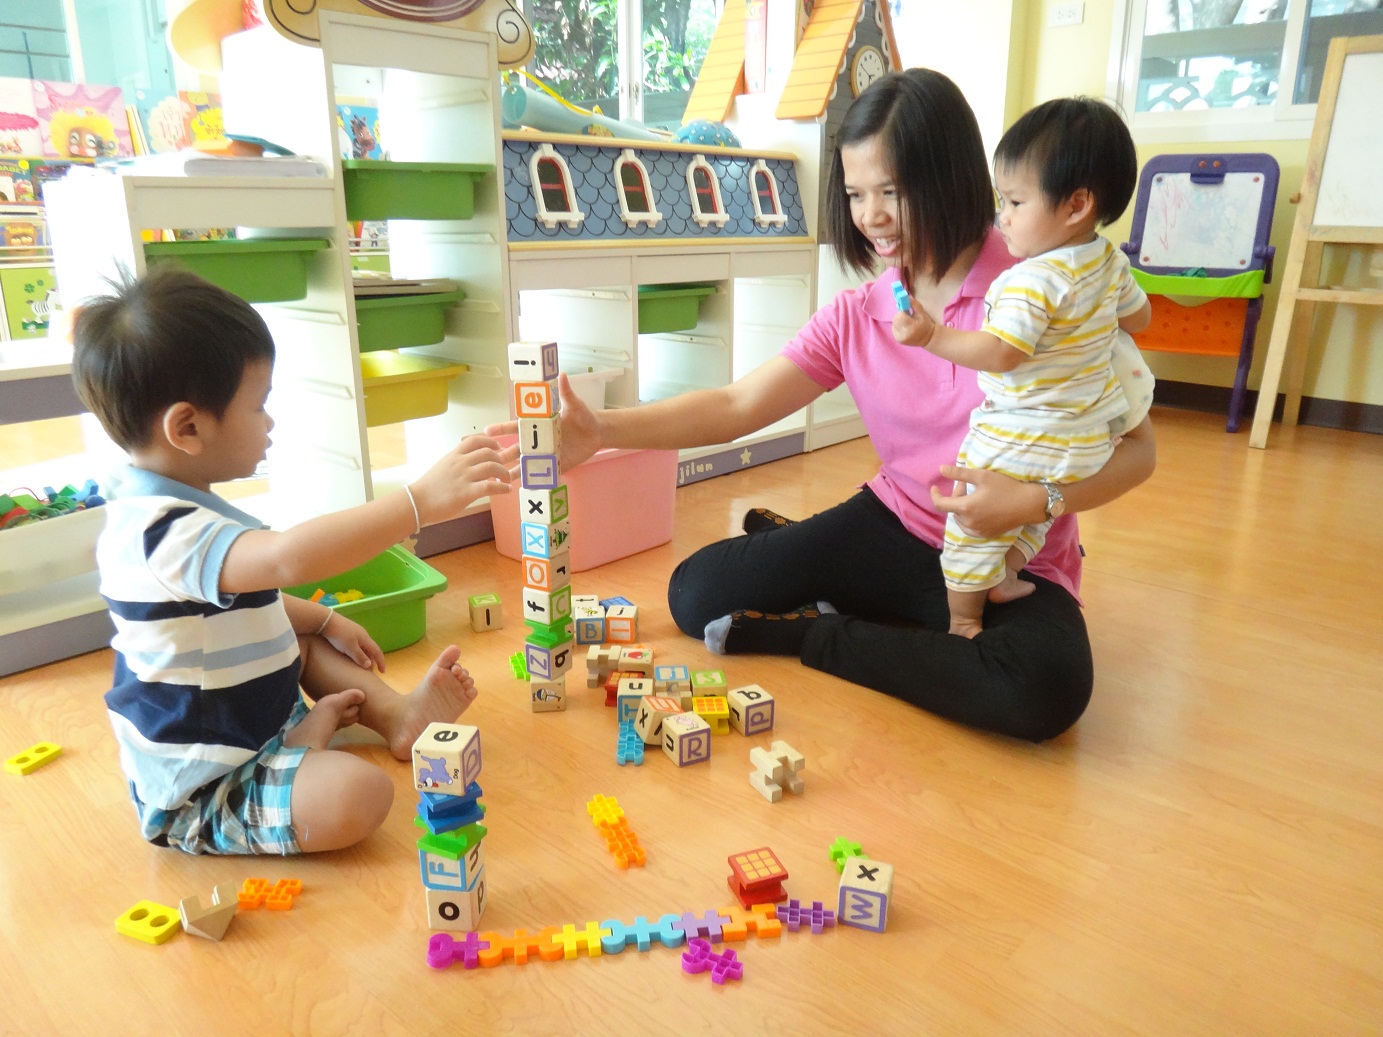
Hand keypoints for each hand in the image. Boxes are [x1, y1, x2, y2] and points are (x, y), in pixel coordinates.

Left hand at [322, 613, 385, 671]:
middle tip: (370, 670)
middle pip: (371, 649)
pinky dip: (358, 651)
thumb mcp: (350, 648)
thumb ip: (360, 657)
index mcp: (365, 638)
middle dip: (372, 660)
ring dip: (365, 655)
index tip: (383, 672)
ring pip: (364, 646)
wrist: (327, 621)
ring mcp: (355, 631)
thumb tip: (370, 665)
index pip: (377, 651)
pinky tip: (352, 653)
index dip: (381, 662)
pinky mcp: (348, 631)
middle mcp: (363, 634)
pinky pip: (357, 643)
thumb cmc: (339, 636)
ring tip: (361, 664)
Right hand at [411, 433, 514, 524]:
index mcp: (455, 455)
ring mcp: (464, 476)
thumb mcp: (444, 466)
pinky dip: (502, 487)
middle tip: (504, 468)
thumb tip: (472, 462)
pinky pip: (490, 486)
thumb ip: (458, 462)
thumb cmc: (430, 486)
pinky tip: (506, 489)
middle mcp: (461, 462)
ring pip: (492, 466)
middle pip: (488, 452)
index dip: (490, 441)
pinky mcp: (467, 492)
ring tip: (506, 479)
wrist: (418, 501)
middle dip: (500, 459)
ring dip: (504, 473)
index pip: (475, 440)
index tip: (498, 447)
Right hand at [484, 372, 603, 473]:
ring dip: (513, 471)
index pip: (516, 427)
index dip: (501, 428)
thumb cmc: (584, 415)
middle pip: (517, 448)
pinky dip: (534, 480)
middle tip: (488, 460)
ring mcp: (546, 454)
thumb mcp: (574, 405)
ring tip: (499, 479)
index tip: (487, 431)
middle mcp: (539, 441)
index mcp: (538, 425)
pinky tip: (523, 488)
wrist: (598, 432)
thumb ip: (566, 393)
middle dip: (502, 454)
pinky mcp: (556, 465)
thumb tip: (562, 374)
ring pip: (526, 464)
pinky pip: (543, 474)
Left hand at [892, 298, 936, 348]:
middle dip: (900, 315)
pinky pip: (894, 328)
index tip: (907, 308)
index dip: (902, 310)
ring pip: (894, 323)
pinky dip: (898, 325)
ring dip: (899, 320)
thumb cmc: (925, 324)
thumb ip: (914, 304)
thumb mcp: (922, 313)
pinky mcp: (898, 340)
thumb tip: (905, 297)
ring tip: (907, 321)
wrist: (927, 338)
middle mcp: (904, 334)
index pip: (900, 316)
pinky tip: (905, 326)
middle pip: (896, 320)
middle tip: (907, 314)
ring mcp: (900, 338)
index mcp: (911, 327)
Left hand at [931, 464, 1045, 538]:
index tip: (935, 487)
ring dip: (962, 507)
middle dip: (956, 496)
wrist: (1028, 504)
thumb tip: (940, 469)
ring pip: (961, 518)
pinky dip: (969, 517)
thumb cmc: (1006, 487)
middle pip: (953, 509)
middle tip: (967, 484)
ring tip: (974, 495)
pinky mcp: (985, 535)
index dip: (935, 495)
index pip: (940, 504)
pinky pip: (969, 526)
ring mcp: (977, 531)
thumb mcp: (982, 476)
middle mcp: (969, 522)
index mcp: (966, 508)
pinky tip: (979, 508)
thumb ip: (959, 474)